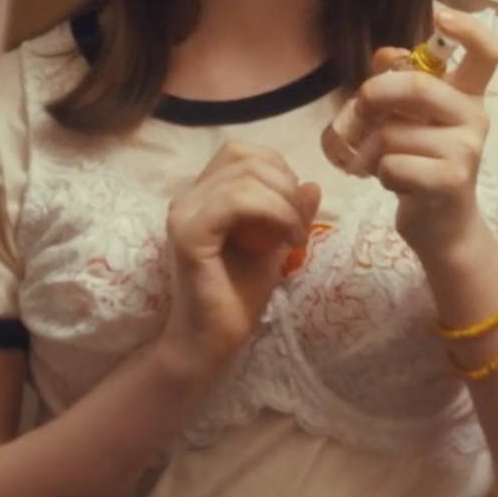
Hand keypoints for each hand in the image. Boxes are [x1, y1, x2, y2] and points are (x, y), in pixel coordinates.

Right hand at [156, 142, 320, 374]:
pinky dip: (272, 213)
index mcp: (203, 195)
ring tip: (296, 237)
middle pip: (244, 157)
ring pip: (244, 175)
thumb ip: (289, 213)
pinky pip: (236, 201)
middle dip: (285, 184)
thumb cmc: (237, 298)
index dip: (277, 169)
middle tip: (300, 225)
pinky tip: (286, 241)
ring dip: (283, 202)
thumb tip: (313, 184)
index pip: (241, 153)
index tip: (294, 209)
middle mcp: (187, 196)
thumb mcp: (274, 246)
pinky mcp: (188, 233)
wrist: (211, 344)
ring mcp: (184, 213)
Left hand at [352, 7, 497, 261]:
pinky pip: (392, 164)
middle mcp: (474, 117)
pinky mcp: (451, 180)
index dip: (467, 27)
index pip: (486, 51)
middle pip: (416, 86)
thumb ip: (399, 84)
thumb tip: (385, 55)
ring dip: (369, 149)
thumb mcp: (410, 121)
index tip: (438, 13)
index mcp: (468, 95)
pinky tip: (393, 183)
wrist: (441, 227)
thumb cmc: (419, 165)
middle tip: (357, 114)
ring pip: (393, 132)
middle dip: (373, 97)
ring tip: (375, 161)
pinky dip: (379, 175)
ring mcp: (466, 150)